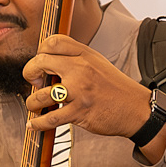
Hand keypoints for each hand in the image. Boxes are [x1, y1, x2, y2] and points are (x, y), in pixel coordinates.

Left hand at [22, 34, 153, 136]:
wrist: (136, 109)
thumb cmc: (115, 88)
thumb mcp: (98, 63)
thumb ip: (76, 59)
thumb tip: (48, 62)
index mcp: (85, 55)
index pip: (53, 42)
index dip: (40, 50)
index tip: (40, 63)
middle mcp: (81, 70)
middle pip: (40, 62)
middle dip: (29, 73)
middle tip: (34, 82)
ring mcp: (79, 91)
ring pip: (41, 95)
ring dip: (32, 103)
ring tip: (34, 105)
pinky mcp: (80, 112)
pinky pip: (51, 118)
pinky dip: (38, 123)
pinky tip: (33, 125)